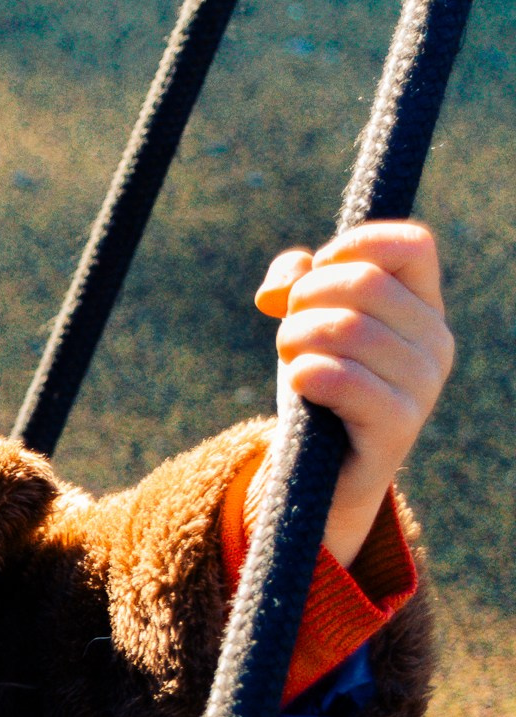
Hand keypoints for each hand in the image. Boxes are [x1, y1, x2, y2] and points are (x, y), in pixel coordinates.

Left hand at [252, 220, 452, 566]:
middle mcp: (435, 343)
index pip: (412, 245)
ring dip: (295, 339)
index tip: (317, 273)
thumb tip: (280, 287)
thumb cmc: (318, 384)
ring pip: (345, 328)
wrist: (322, 472)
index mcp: (422, 308)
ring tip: (293, 360)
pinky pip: (341, 379)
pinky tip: (302, 383)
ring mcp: (423, 387)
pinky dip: (305, 374)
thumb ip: (294, 281)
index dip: (354, 246)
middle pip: (363, 283)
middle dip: (305, 300)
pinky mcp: (397, 428)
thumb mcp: (306, 321)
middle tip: (290, 331)